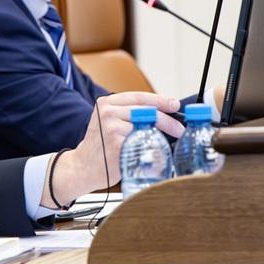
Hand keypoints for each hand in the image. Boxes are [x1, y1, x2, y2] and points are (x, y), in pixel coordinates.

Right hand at [41, 92, 181, 208]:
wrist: (83, 167)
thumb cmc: (102, 146)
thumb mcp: (109, 122)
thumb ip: (129, 114)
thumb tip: (162, 113)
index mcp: (107, 103)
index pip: (139, 97)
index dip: (160, 100)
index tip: (175, 105)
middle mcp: (107, 112)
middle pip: (146, 111)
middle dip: (167, 120)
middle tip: (179, 128)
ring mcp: (111, 127)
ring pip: (146, 126)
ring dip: (162, 135)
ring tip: (171, 141)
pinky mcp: (117, 143)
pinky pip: (142, 142)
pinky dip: (153, 147)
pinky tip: (157, 151)